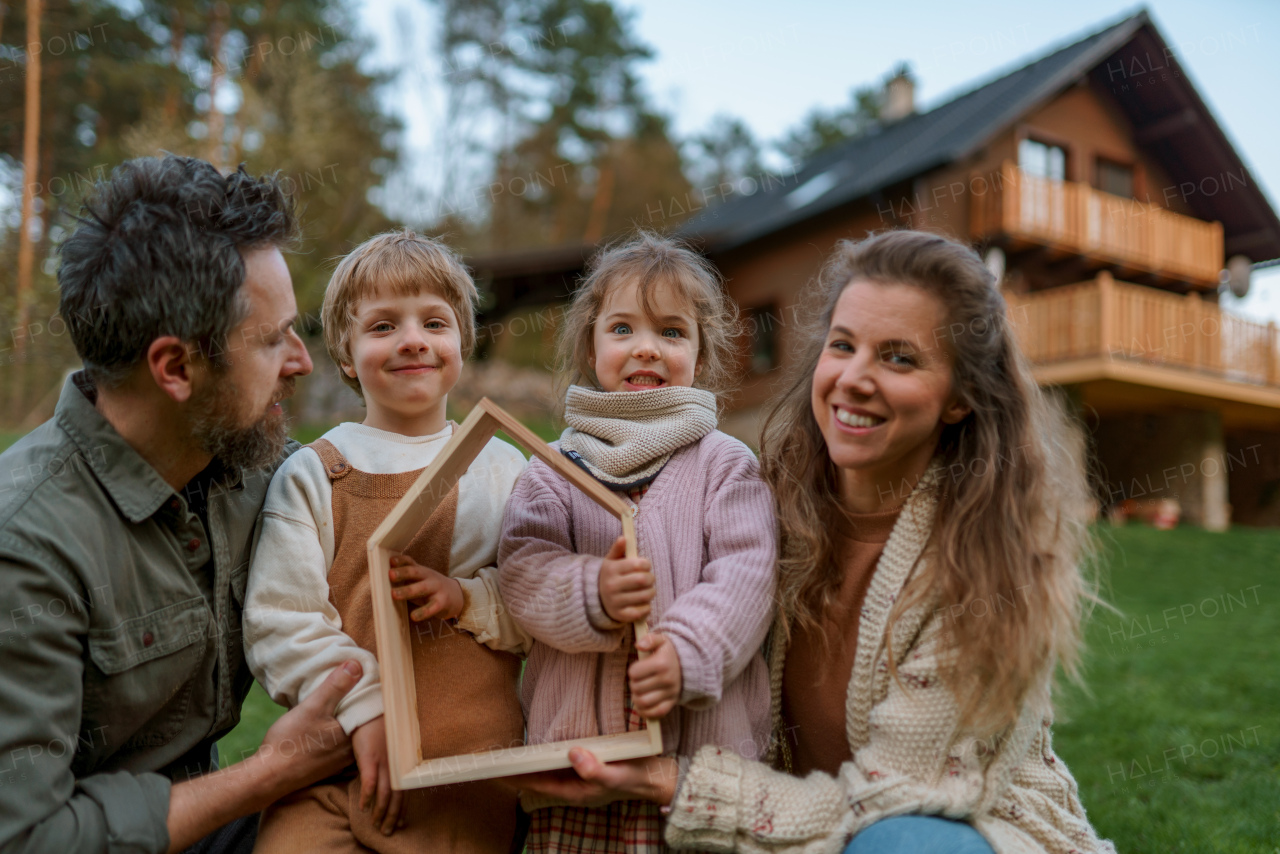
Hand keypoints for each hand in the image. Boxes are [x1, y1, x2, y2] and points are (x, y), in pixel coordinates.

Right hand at [164, 661, 362, 851]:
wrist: (268, 777)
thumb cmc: (290, 743)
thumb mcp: (313, 707)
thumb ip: (336, 686)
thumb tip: (357, 664)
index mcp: (354, 735)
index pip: (371, 707)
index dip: (368, 689)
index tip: (364, 674)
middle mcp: (353, 750)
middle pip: (363, 719)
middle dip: (358, 702)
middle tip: (352, 683)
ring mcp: (341, 760)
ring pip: (351, 731)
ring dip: (347, 716)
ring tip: (340, 698)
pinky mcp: (329, 764)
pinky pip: (341, 742)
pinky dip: (338, 729)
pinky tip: (328, 720)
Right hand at [351, 716, 403, 835]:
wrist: (372, 704)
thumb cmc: (380, 721)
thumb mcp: (391, 741)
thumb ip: (391, 757)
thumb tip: (388, 773)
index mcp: (402, 760)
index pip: (405, 789)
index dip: (402, 807)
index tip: (400, 820)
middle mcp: (396, 763)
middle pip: (397, 795)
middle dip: (392, 816)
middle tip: (388, 831)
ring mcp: (383, 760)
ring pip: (385, 793)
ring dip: (380, 812)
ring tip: (376, 826)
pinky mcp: (369, 757)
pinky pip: (369, 782)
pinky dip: (367, 797)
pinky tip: (363, 808)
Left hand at [390, 555, 463, 621]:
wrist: (458, 595)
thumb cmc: (431, 588)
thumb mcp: (421, 579)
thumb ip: (405, 578)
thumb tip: (380, 581)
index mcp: (421, 571)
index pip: (410, 562)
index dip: (400, 561)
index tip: (390, 561)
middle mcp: (429, 577)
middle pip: (415, 572)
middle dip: (403, 573)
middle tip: (390, 575)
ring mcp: (436, 588)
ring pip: (422, 588)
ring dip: (408, 591)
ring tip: (394, 595)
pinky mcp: (442, 602)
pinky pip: (432, 607)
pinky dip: (423, 612)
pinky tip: (414, 616)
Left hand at [506, 749, 677, 809]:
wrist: (654, 777)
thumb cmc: (634, 778)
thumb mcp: (615, 775)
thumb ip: (594, 769)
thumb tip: (572, 753)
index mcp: (576, 792)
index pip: (539, 784)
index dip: (518, 778)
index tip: (498, 771)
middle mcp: (574, 786)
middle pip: (539, 779)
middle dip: (519, 772)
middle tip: (495, 761)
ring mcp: (579, 777)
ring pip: (548, 771)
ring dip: (531, 764)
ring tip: (509, 755)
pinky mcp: (586, 766)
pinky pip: (560, 763)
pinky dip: (547, 757)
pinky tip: (539, 750)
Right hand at [598, 536, 653, 623]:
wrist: (596, 599)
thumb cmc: (610, 576)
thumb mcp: (610, 561)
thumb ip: (617, 549)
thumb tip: (624, 538)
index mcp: (611, 570)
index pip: (637, 564)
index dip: (646, 564)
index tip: (646, 566)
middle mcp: (611, 586)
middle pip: (643, 580)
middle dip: (651, 578)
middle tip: (650, 578)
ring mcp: (615, 602)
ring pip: (645, 596)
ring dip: (651, 592)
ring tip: (648, 590)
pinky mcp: (620, 615)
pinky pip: (641, 611)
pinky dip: (647, 607)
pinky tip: (643, 602)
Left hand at [629, 632, 681, 717]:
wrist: (689, 665)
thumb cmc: (668, 653)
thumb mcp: (661, 640)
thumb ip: (649, 639)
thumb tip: (638, 645)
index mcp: (661, 664)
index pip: (634, 673)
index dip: (632, 671)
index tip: (638, 668)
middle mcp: (667, 679)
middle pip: (636, 688)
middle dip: (633, 684)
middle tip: (638, 680)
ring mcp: (670, 692)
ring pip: (643, 702)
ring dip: (636, 698)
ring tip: (639, 692)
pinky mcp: (672, 703)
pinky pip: (655, 713)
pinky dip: (645, 712)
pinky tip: (642, 704)